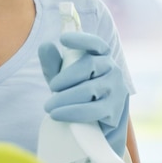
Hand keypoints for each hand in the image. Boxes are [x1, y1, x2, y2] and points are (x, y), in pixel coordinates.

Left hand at [38, 31, 129, 156]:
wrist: (91, 123)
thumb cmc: (73, 92)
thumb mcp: (60, 76)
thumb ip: (52, 62)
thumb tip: (45, 45)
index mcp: (100, 57)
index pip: (96, 43)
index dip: (81, 39)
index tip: (63, 39)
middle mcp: (112, 70)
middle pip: (88, 65)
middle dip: (65, 77)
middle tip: (51, 87)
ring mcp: (116, 90)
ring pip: (90, 89)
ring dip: (65, 98)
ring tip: (49, 106)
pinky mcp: (115, 111)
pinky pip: (94, 110)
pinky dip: (73, 112)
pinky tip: (57, 114)